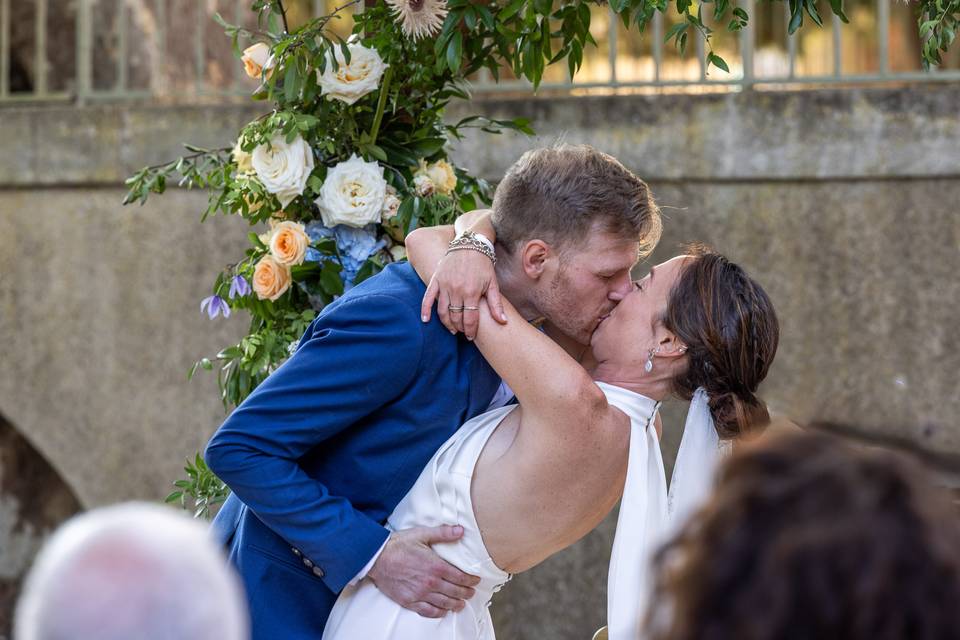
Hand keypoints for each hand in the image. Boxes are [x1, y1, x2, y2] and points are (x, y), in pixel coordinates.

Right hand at [367, 525, 481, 617]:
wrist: (376, 558)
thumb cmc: (398, 545)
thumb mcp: (422, 534)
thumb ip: (443, 533)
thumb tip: (461, 530)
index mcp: (436, 566)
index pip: (460, 577)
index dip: (471, 580)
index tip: (476, 581)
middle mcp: (430, 583)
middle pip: (455, 592)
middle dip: (466, 593)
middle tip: (471, 593)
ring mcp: (420, 594)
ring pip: (444, 603)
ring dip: (456, 604)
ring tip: (461, 604)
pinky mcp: (409, 601)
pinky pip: (428, 611)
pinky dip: (438, 612)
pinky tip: (443, 611)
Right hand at [421, 249, 506, 339]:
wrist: (470, 244)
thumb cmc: (483, 264)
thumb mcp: (492, 283)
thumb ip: (496, 304)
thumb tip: (503, 322)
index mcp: (472, 292)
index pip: (470, 319)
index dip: (470, 330)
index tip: (471, 336)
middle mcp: (456, 290)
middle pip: (456, 317)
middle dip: (460, 328)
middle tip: (462, 332)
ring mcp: (444, 285)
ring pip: (443, 311)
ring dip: (446, 323)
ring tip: (452, 329)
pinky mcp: (436, 280)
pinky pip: (428, 298)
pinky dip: (425, 310)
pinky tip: (425, 320)